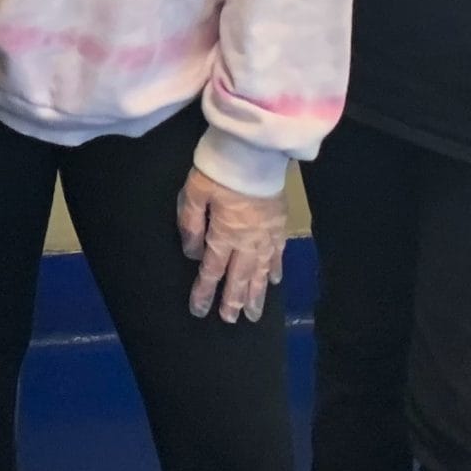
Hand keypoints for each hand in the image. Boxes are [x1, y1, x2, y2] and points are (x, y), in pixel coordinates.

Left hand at [176, 169, 286, 322]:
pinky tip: (274, 282)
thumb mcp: (194, 192)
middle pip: (240, 277)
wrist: (255, 150)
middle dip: (234, 301)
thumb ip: (191, 224)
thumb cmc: (219, 169)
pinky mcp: (280, 223)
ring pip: (261, 272)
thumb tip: (192, 254)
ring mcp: (267, 234)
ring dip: (256, 294)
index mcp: (224, 234)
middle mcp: (248, 241)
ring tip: (254, 314)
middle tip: (230, 320)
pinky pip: (279, 253)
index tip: (200, 311)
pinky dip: (276, 270)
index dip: (205, 292)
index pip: (212, 270)